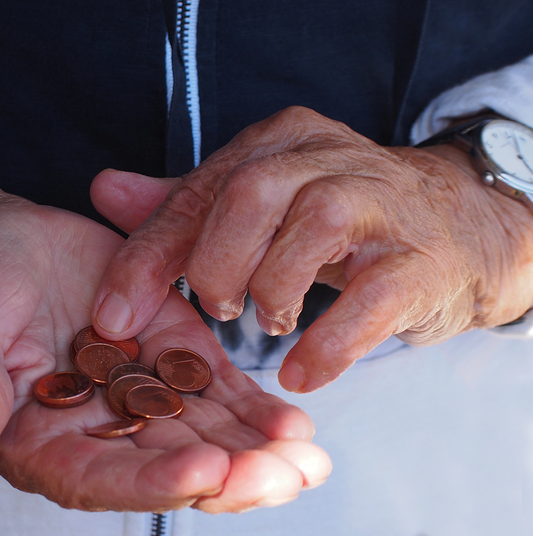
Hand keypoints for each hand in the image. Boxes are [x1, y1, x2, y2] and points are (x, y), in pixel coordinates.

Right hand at [0, 121, 329, 511]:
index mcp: (41, 444)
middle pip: (168, 469)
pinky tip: (295, 422)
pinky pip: (213, 391)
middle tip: (284, 472)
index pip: (102, 478)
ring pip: (203, 437)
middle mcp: (96, 433)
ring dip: (257, 452)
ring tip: (307, 455)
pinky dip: (253, 409)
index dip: (154, 480)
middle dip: (230, 476)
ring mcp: (136, 397)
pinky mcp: (165, 356)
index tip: (205, 469)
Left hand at [90, 107, 532, 392]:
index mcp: (279, 142)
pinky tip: (301, 370)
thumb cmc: (337, 222)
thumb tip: (104, 189)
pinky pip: (372, 299)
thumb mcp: (257, 204)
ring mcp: (384, 204)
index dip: (148, 255)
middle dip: (216, 263)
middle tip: (218, 307)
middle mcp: (330, 158)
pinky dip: (327, 342)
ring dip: (272, 289)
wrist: (454, 230)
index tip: (114, 314)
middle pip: (252, 194)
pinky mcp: (421, 261)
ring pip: (313, 227)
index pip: (198, 190)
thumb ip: (183, 203)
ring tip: (269, 319)